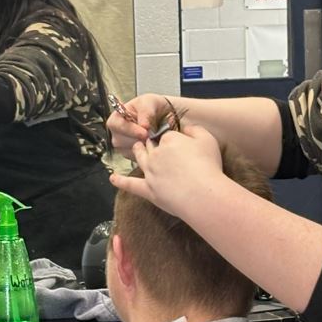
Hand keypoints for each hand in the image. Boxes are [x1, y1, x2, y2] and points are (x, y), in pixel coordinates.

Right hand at [106, 93, 169, 157]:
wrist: (167, 117)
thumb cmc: (154, 107)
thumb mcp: (151, 102)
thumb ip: (146, 111)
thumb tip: (143, 125)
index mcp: (117, 117)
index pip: (115, 125)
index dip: (129, 129)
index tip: (144, 132)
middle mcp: (118, 133)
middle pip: (119, 141)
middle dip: (137, 139)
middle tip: (151, 137)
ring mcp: (124, 145)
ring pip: (128, 150)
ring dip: (143, 147)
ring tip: (154, 140)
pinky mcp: (132, 155)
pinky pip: (136, 158)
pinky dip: (146, 153)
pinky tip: (154, 145)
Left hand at [110, 124, 224, 219]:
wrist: (201, 193)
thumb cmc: (208, 165)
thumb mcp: (207, 139)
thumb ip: (195, 130)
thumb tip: (186, 127)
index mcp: (169, 140)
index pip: (166, 136)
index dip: (172, 139)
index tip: (179, 144)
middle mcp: (155, 154)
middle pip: (151, 145)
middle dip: (152, 143)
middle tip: (155, 144)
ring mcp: (149, 172)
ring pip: (140, 158)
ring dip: (137, 152)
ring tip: (136, 148)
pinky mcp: (147, 189)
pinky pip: (131, 185)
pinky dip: (121, 182)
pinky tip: (113, 179)